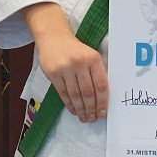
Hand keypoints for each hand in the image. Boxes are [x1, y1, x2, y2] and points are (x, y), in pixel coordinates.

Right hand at [24, 3, 107, 123]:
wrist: (54, 37)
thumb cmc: (75, 49)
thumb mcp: (90, 55)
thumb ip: (96, 72)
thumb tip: (103, 98)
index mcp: (93, 59)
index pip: (101, 85)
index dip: (102, 102)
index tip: (103, 113)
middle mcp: (80, 63)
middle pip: (88, 92)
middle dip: (91, 109)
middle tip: (92, 119)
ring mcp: (65, 68)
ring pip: (75, 95)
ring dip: (81, 109)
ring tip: (84, 118)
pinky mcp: (53, 73)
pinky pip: (63, 93)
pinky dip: (69, 104)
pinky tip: (74, 110)